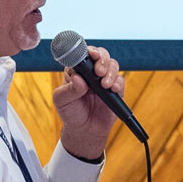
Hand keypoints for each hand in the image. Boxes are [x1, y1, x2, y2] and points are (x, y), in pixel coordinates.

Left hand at [54, 45, 122, 159]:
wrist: (84, 130)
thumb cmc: (70, 113)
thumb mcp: (61, 101)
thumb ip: (69, 90)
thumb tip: (78, 79)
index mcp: (76, 70)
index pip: (82, 54)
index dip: (88, 51)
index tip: (91, 54)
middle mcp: (90, 72)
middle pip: (100, 55)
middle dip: (102, 59)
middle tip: (98, 71)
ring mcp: (104, 79)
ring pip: (112, 64)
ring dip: (110, 72)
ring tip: (105, 85)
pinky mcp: (115, 90)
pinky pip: (120, 80)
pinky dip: (118, 83)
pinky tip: (113, 89)